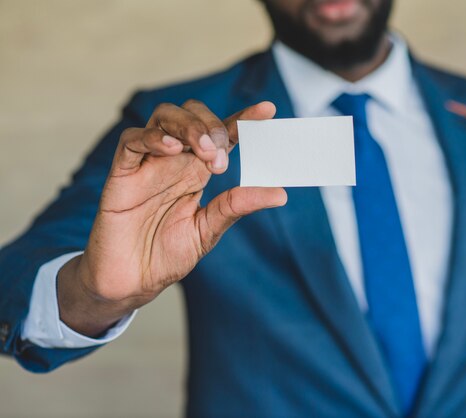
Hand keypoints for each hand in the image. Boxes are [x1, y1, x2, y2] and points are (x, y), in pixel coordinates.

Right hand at [58, 100, 286, 335]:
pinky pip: (132, 142)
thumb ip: (237, 206)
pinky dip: (153, 138)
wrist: (131, 281)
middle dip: (212, 125)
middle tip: (222, 155)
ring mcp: (148, 164)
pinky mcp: (123, 174)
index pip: (223, 134)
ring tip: (205, 151)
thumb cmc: (166, 254)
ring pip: (164, 118)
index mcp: (197, 171)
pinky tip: (172, 149)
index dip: (243, 119)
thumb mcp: (209, 230)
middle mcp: (175, 161)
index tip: (267, 110)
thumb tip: (280, 193)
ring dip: (189, 126)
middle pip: (193, 115)